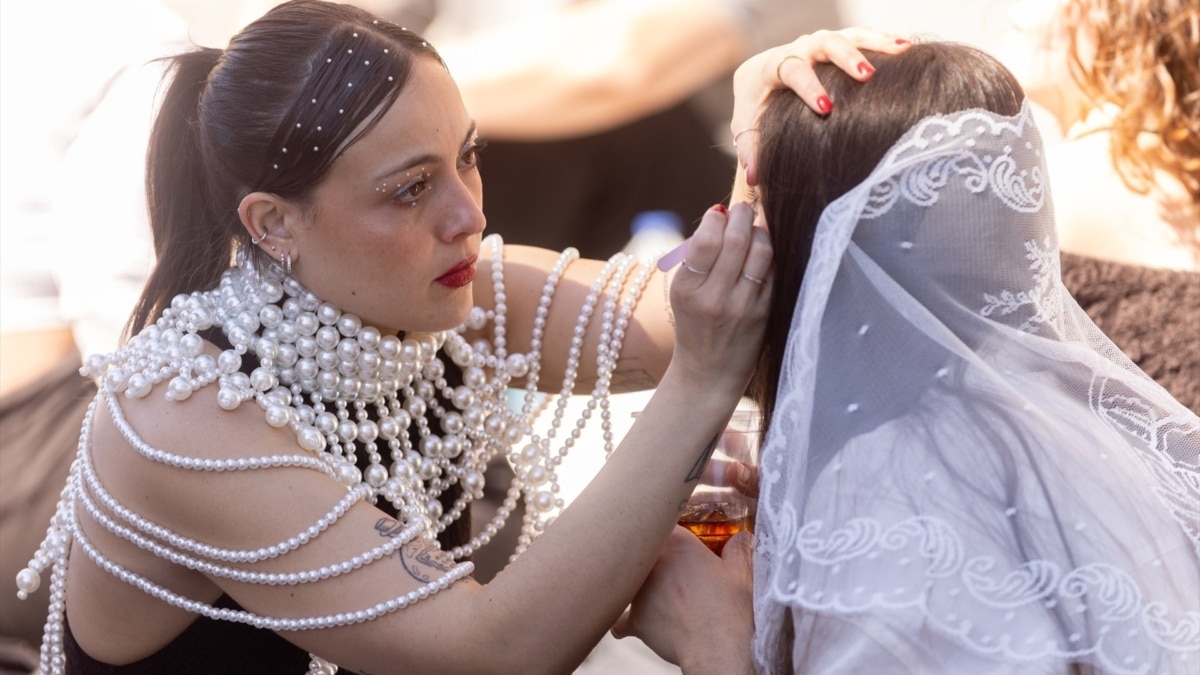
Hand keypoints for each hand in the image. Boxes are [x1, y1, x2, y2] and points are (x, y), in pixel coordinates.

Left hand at [612, 527, 754, 674]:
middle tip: (664, 567)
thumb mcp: (741, 574)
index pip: (660, 524)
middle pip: (639, 551)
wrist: (718, 648)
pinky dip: (625, 621)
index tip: (672, 537)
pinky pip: (621, 618)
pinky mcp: (635, 618)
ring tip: (654, 596)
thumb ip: (738, 550)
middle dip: (648, 557)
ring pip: (629, 583)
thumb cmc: (730, 610)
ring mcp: (640, 591)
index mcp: (677, 543)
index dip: (664, 528)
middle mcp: (652, 562)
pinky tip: (629, 624)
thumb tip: (742, 539)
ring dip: (638, 587)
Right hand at [666, 203, 770, 395]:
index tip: (719, 213)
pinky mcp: (765, 313)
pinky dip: (770, 254)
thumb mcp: (683, 292)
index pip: (706, 240)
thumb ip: (698, 256)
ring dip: (760, 231)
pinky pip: (774, 271)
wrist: (708, 371)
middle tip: (742, 209)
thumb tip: (721, 214)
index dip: (716, 217)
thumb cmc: (694, 323)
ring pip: (762, 251)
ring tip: (754, 228)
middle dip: (742, 214)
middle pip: (737, 240)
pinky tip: (763, 252)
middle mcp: (715, 297)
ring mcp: (743, 306)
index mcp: (688, 289)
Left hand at [731, 28, 910, 183]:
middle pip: (822, 43)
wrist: (758, 85)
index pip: (790, 70)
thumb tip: (753, 178)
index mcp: (768, 68)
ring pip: (846, 35)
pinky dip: (881, 40)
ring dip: (873, 42)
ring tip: (900, 50)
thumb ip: (750, 152)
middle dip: (845, 57)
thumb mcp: (746, 131)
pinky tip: (905, 47)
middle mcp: (795, 49)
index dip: (808, 86)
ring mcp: (817, 45)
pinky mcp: (835, 44)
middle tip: (866, 75)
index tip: (825, 107)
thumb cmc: (754, 112)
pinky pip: (859, 36)